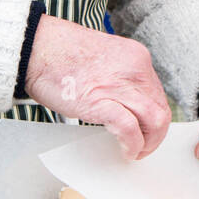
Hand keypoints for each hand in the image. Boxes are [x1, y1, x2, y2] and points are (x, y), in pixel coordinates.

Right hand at [23, 16, 169, 159]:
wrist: (37, 47)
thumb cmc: (61, 53)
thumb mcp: (105, 58)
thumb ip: (120, 77)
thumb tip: (126, 103)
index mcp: (136, 57)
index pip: (158, 94)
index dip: (154, 117)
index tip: (146, 129)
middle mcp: (135, 69)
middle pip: (161, 109)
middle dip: (155, 134)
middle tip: (144, 146)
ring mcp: (120, 85)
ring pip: (155, 121)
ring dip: (148, 143)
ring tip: (136, 152)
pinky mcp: (102, 101)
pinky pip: (130, 129)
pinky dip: (132, 145)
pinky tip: (126, 151)